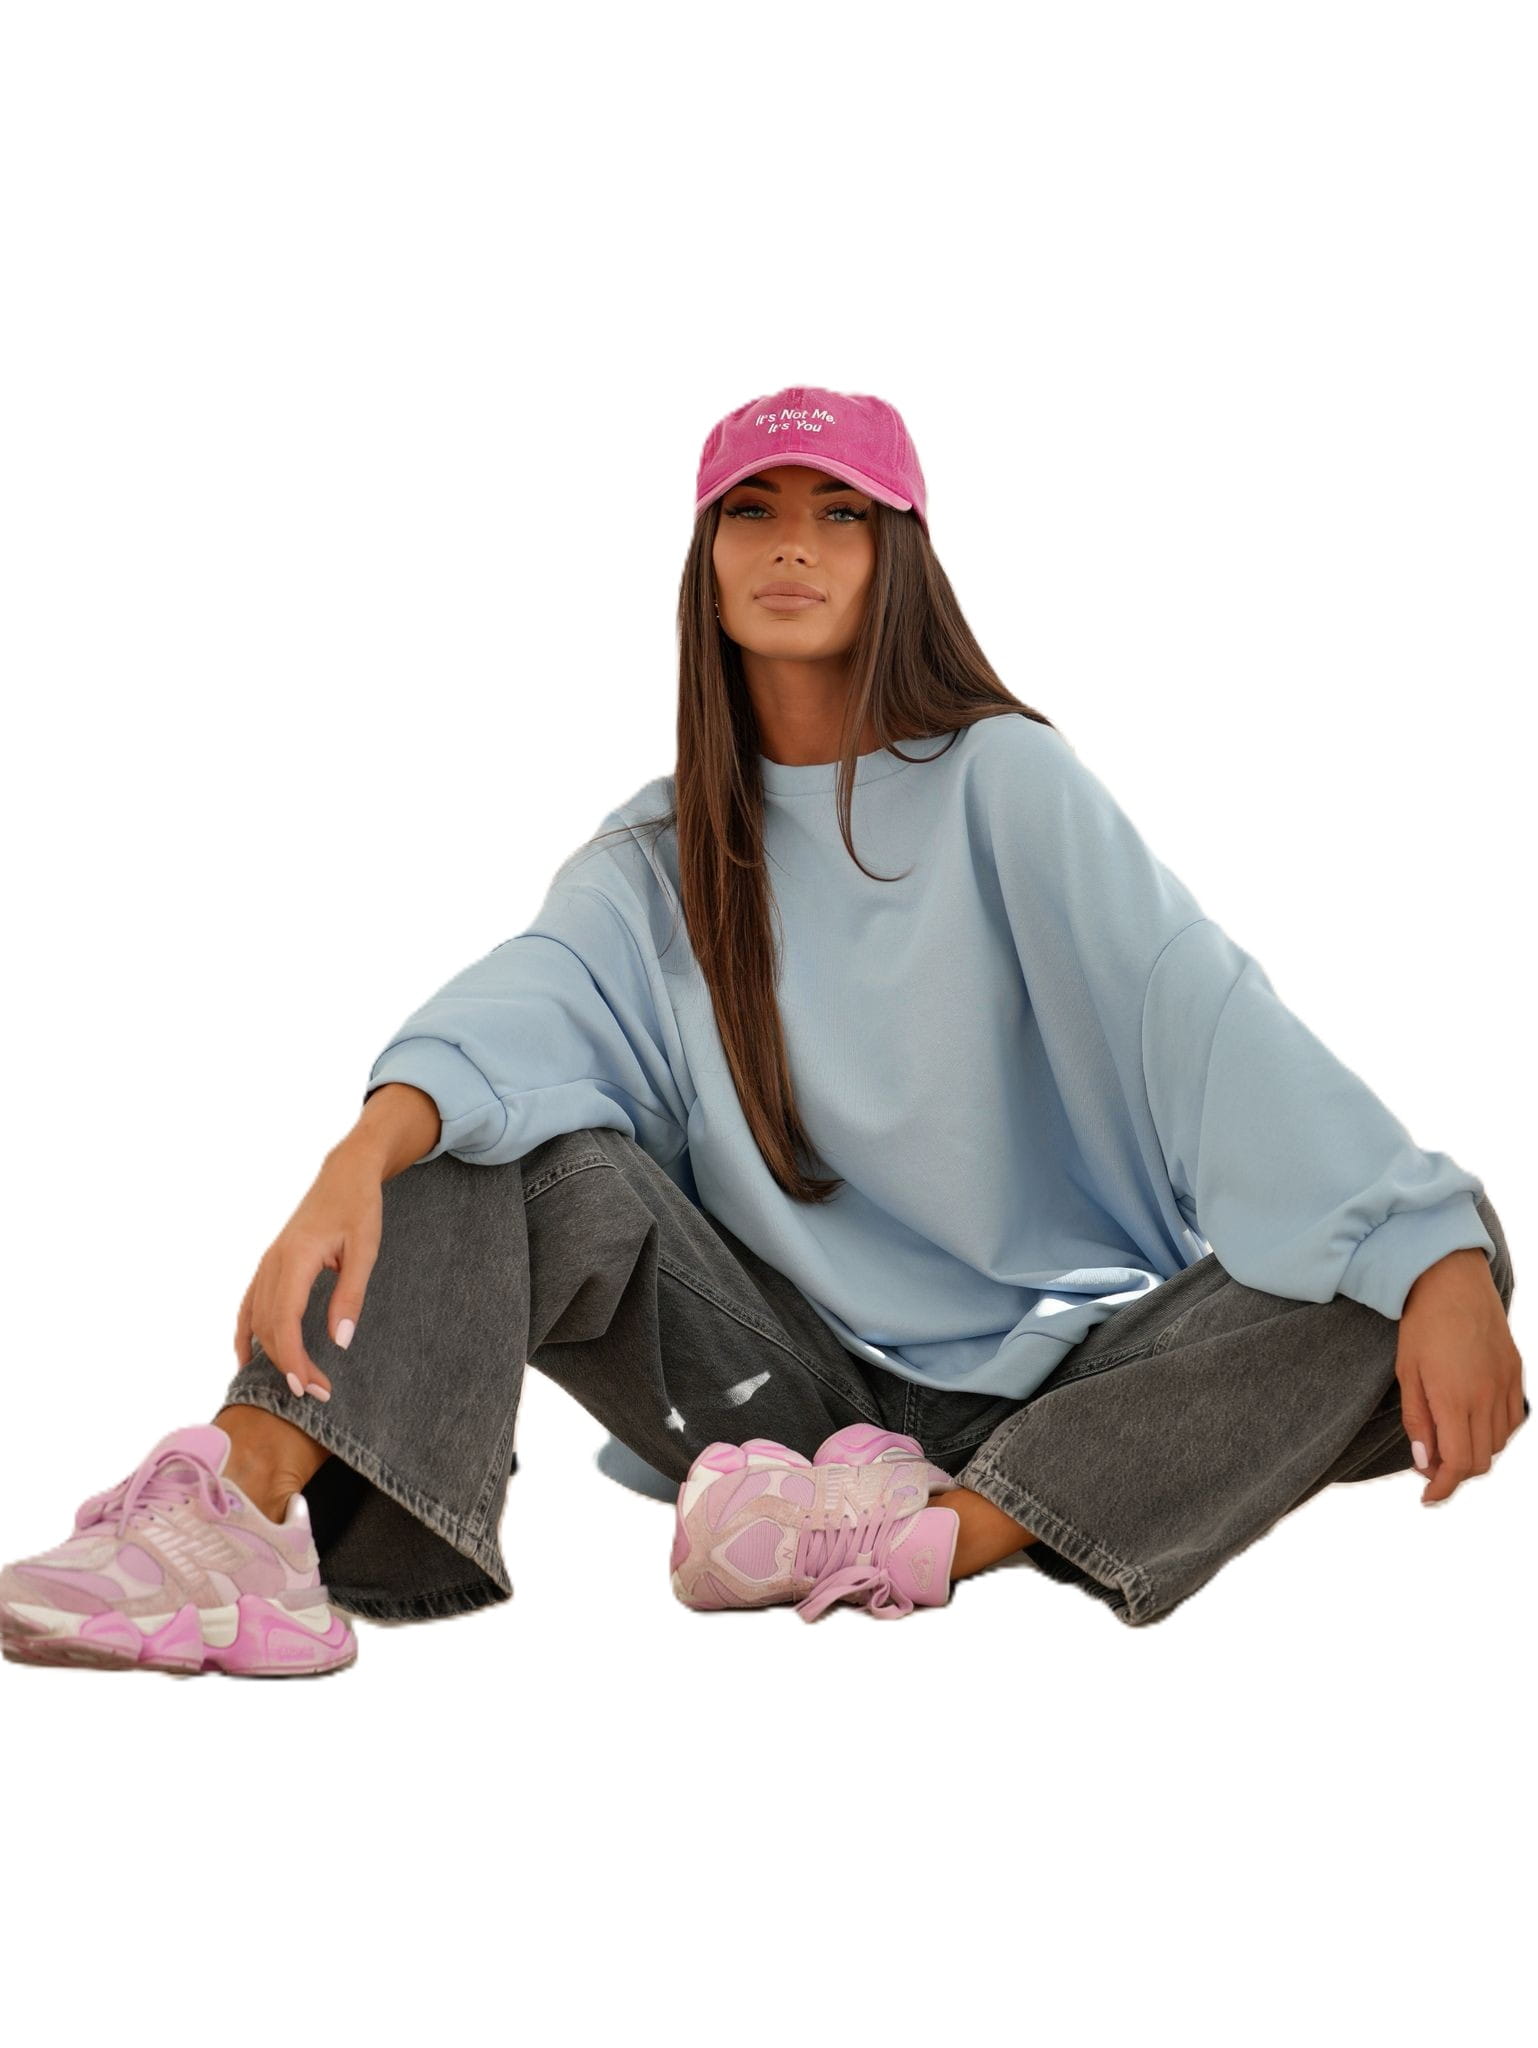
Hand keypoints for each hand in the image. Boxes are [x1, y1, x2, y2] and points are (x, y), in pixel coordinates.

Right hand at [234, 1146, 384, 1398]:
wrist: (344, 1174)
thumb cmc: (358, 1208)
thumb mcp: (365, 1249)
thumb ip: (351, 1294)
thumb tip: (341, 1341)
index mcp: (296, 1258)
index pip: (285, 1319)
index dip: (292, 1357)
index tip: (305, 1386)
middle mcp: (273, 1263)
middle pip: (270, 1326)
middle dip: (289, 1364)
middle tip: (317, 1392)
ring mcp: (266, 1263)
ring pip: (257, 1319)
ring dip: (273, 1354)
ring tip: (298, 1382)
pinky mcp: (268, 1265)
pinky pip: (249, 1305)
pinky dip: (246, 1333)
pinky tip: (247, 1358)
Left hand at [1396, 1249, 1525, 1504]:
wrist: (1452, 1279)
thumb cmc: (1421, 1323)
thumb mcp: (1406, 1373)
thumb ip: (1417, 1421)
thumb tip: (1425, 1464)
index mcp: (1454, 1398)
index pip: (1458, 1463)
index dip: (1443, 1488)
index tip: (1428, 1497)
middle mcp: (1486, 1396)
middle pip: (1481, 1460)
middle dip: (1456, 1474)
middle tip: (1432, 1470)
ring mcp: (1506, 1384)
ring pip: (1499, 1443)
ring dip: (1476, 1454)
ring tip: (1450, 1444)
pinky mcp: (1516, 1372)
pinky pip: (1513, 1420)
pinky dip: (1496, 1434)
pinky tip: (1475, 1425)